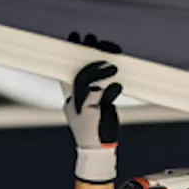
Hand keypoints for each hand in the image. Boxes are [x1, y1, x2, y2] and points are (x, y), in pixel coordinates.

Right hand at [63, 33, 122, 183]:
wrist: (98, 152)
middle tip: (92, 38)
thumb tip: (105, 70)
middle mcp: (75, 102)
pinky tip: (118, 86)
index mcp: (73, 99)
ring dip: (99, 69)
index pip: (70, 71)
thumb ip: (96, 91)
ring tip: (112, 64)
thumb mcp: (96, 108)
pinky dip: (112, 89)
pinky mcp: (94, 114)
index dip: (71, 53)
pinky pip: (102, 95)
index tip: (75, 37)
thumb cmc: (99, 130)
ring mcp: (83, 108)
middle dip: (85, 53)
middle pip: (78, 72)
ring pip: (85, 81)